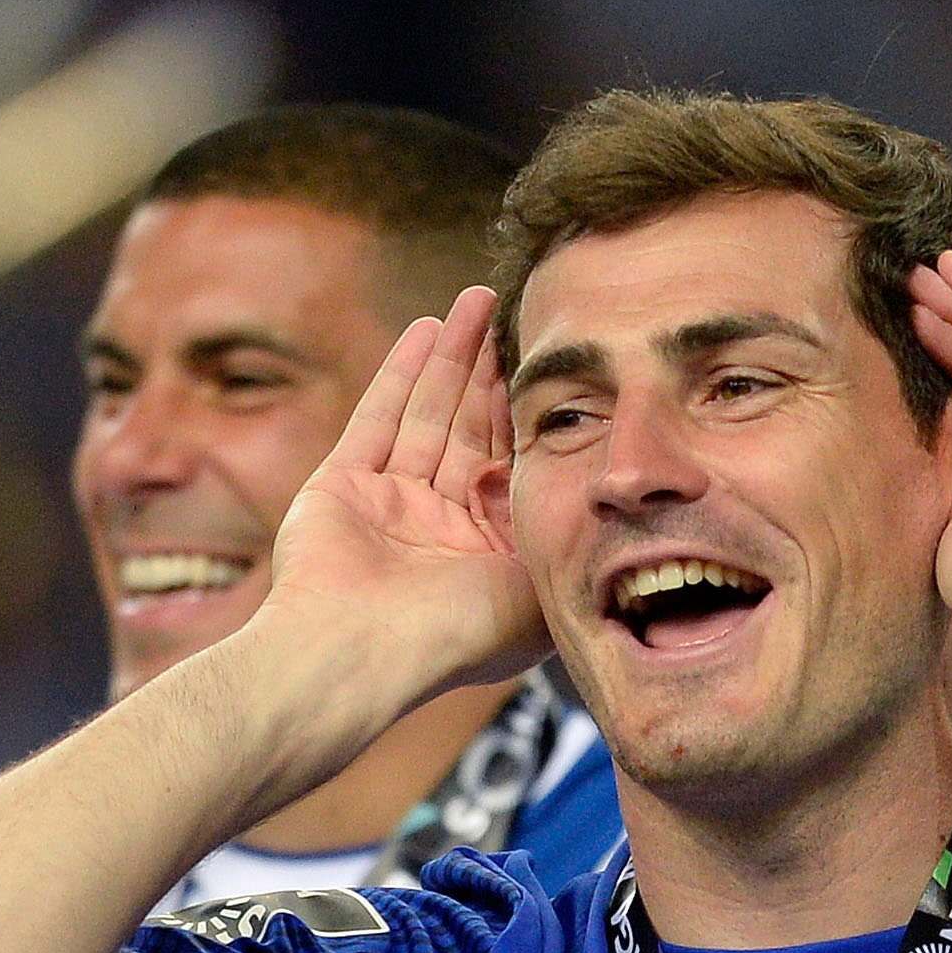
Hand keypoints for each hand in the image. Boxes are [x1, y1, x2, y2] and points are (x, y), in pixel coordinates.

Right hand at [263, 286, 545, 700]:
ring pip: (429, 414)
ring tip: (478, 300)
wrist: (360, 652)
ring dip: (455, 357)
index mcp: (487, 558)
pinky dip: (403, 373)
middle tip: (516, 312)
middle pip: (473, 432)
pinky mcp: (342, 488)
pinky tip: (429, 328)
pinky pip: (379, 418)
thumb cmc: (455, 632)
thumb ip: (564, 537)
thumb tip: (609, 501)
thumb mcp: (539, 588)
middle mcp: (440, 531)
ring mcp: (389, 508)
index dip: (535, 414)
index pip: (517, 469)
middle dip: (493, 372)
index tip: (557, 365)